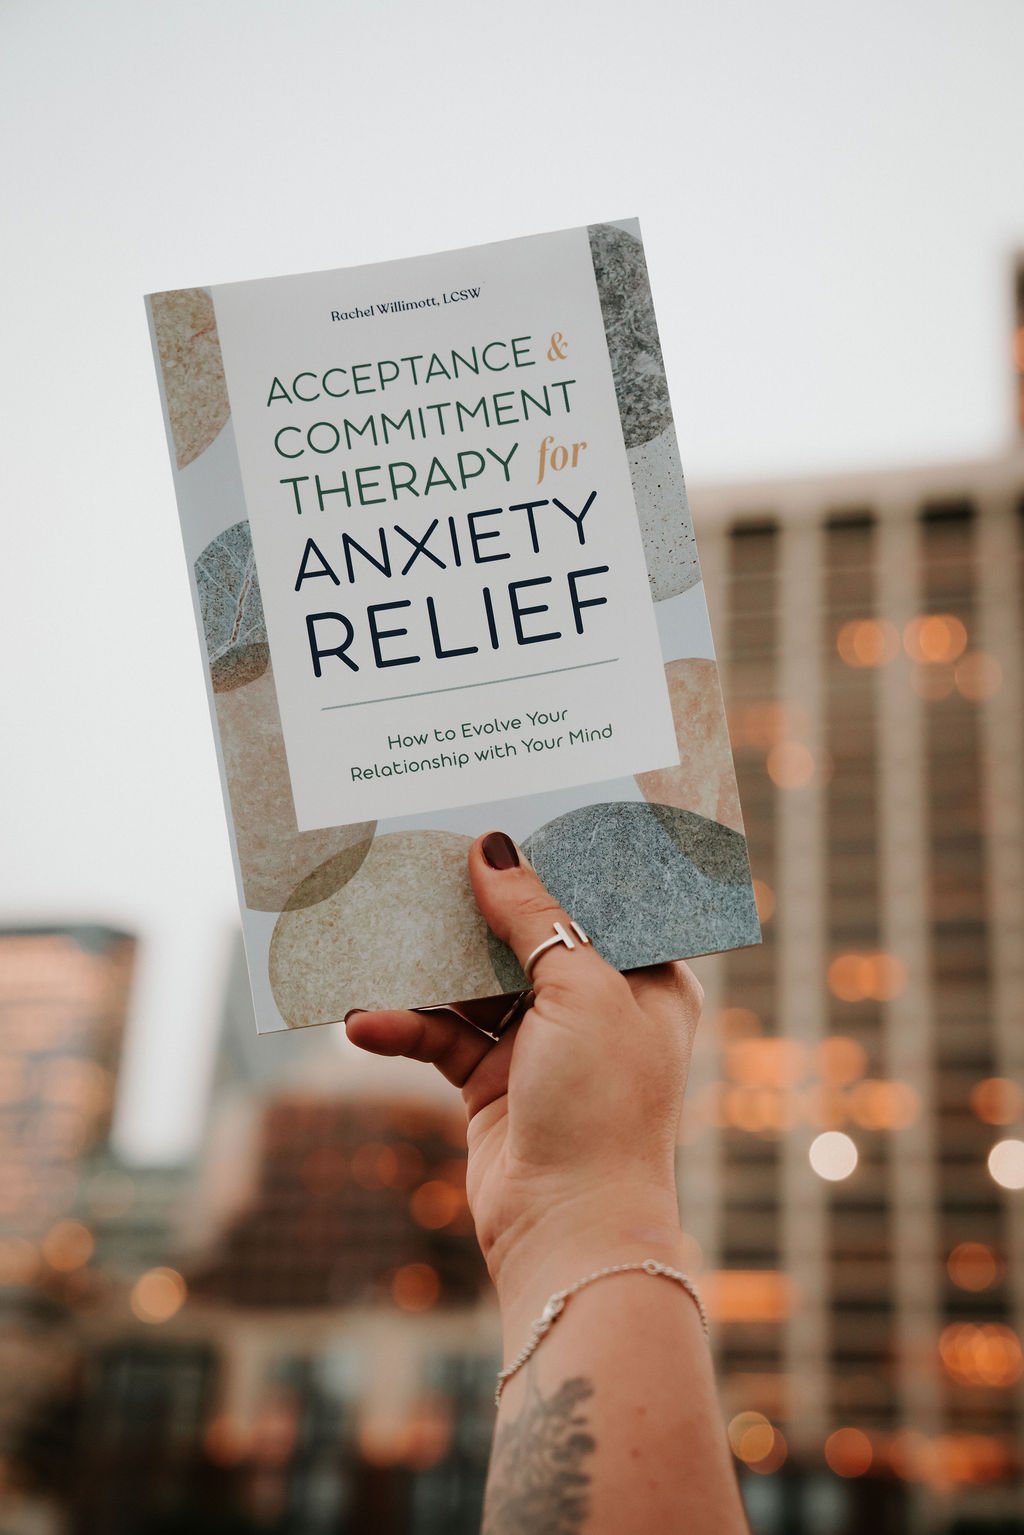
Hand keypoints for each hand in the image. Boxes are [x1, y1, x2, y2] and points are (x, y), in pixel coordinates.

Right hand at [345, 831, 703, 1313]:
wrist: (569, 1230)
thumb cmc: (601, 1106)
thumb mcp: (577, 991)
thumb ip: (534, 917)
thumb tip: (493, 848)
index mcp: (645, 979)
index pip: (599, 901)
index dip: (554, 861)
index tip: (502, 816)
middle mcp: (597, 1006)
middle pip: (526, 936)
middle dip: (473, 908)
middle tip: (423, 859)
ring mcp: (542, 1045)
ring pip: (473, 984)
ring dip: (424, 972)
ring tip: (371, 936)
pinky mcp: (492, 1082)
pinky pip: (441, 1037)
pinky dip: (404, 1028)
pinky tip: (363, 1022)